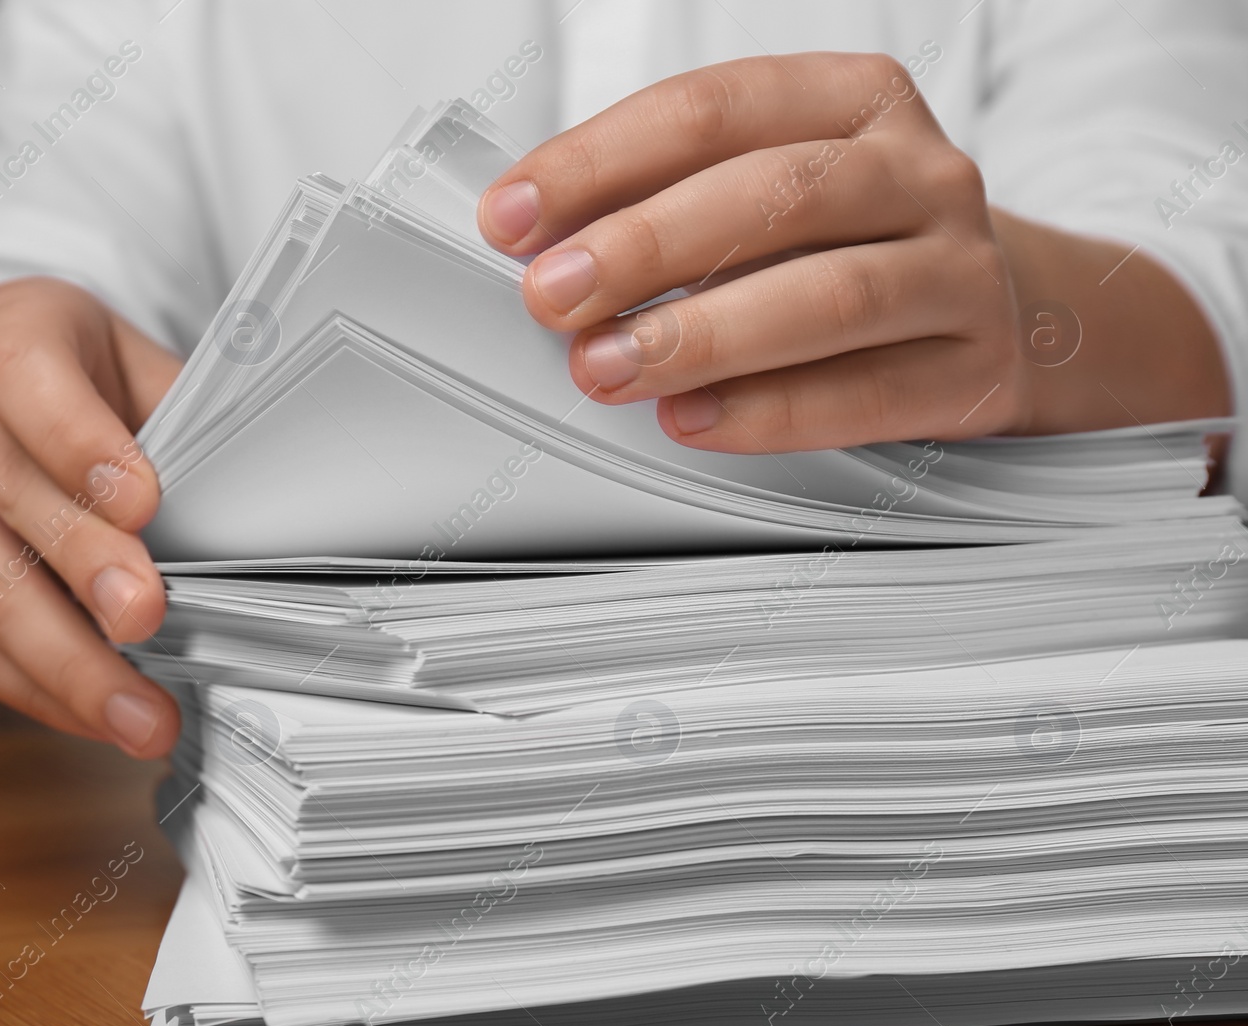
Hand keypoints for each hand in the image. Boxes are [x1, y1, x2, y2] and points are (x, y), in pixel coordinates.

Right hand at [0, 278, 182, 757]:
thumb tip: (253, 490)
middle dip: (87, 570)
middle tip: (148, 619)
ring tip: (141, 717)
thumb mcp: (111, 354)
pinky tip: (92, 716)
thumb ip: (173, 407)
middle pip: (12, 500)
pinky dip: (32, 689)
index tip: (144, 502)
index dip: (83, 443)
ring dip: (68, 666)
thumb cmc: (44, 373)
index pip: (27, 380)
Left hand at [478, 52, 1228, 450]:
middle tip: (550, 296)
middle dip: (645, 246)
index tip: (511, 217)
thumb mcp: (780, 186)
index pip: (714, 108)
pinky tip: (689, 420)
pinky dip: (768, 412)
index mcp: (856, 100)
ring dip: (700, 335)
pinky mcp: (976, 369)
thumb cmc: (854, 244)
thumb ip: (671, 197)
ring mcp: (959, 270)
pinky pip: (866, 393)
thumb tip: (538, 242)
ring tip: (604, 367)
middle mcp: (919, 173)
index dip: (599, 161)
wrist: (1018, 310)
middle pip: (775, 195)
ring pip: (828, 294)